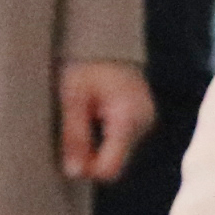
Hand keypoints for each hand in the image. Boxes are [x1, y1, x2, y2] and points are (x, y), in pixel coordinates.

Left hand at [56, 60, 155, 181]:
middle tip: (73, 130)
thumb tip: (73, 173)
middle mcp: (143, 124)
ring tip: (84, 118)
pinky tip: (94, 117)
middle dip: (90, 156)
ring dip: (97, 145)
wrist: (107, 41)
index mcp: (127, 118)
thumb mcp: (72, 97)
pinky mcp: (143, 121)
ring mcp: (146, 123)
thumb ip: (74, 135)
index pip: (110, 169)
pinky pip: (122, 142)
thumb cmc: (87, 65)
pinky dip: (105, 137)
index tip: (68, 154)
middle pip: (114, 163)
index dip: (87, 169)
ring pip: (118, 154)